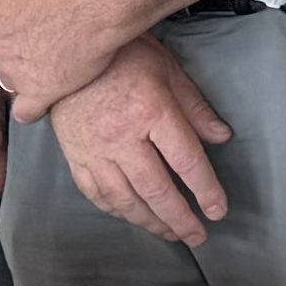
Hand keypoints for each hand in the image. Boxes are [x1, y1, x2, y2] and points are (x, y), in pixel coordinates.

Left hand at [0, 0, 200, 116]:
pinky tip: (45, 95)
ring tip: (50, 56)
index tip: (16, 18)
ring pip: (11, 80)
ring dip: (26, 73)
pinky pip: (27, 110)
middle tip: (39, 32)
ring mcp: (17, 73)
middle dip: (12, 46)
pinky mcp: (43, 92)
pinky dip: (34, 105)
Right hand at [45, 44, 235, 246]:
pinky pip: (97, 194)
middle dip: (180, 218)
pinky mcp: (74, 156)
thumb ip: (194, 107)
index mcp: (150, 110)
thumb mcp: (166, 68)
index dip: (205, 190)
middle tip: (197, 236)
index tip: (217, 210)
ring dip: (151, 221)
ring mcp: (94, 150)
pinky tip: (133, 216)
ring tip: (170, 233)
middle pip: (156, 189)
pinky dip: (118, 211)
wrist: (63, 48)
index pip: (185, 160)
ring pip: (125, 199)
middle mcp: (122, 136)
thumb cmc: (121, 55)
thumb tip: (221, 137)